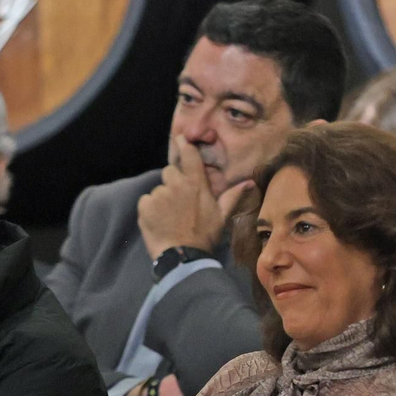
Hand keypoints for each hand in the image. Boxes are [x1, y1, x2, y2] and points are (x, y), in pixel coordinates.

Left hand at [138, 138, 253, 257]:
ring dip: (161, 200)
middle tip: (178, 203)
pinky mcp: (145, 206)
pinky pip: (146, 202)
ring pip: (158, 190)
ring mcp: (159, 194)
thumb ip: (232, 196)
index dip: (184, 145)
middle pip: (169, 172)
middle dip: (172, 183)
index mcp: (196, 184)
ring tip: (169, 218)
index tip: (180, 139)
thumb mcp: (222, 216)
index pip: (189, 156)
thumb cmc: (205, 236)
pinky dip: (150, 210)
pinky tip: (159, 223)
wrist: (184, 256)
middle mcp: (176, 184)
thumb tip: (250, 183)